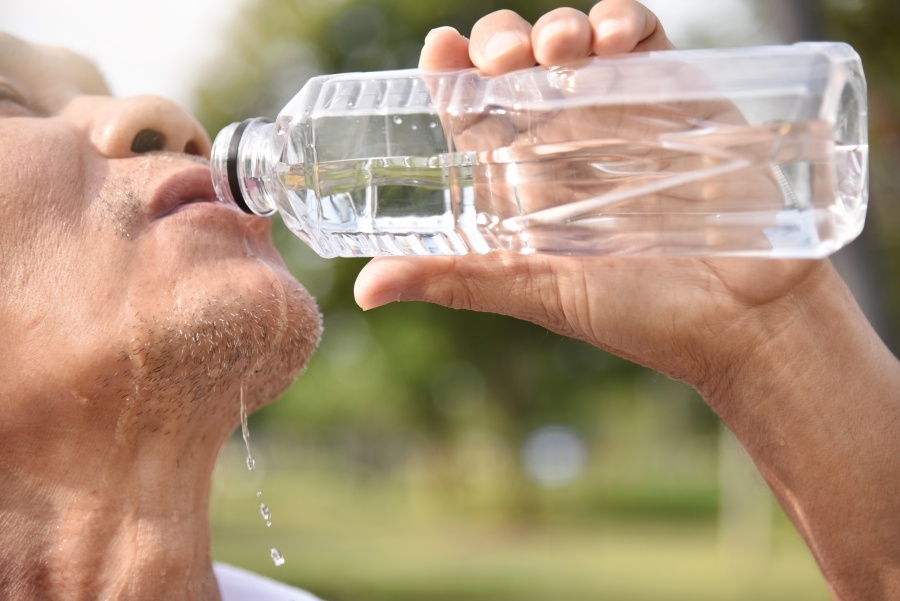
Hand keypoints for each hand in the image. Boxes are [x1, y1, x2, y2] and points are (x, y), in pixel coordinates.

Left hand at [354, 0, 822, 398]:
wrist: (743, 321)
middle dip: (500, 43)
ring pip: (572, 44)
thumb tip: (363, 290)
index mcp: (524, 182)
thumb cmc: (639, 314)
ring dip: (556, 28)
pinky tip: (614, 37)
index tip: (441, 48)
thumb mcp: (535, 291)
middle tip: (502, 57)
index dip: (451, 73)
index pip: (473, 111)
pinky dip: (625, 22)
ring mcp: (621, 117)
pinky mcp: (679, 99)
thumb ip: (457, 278)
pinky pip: (645, 40)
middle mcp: (565, 142)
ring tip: (559, 48)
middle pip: (514, 67)